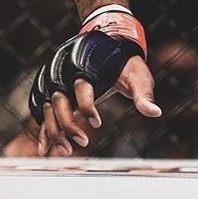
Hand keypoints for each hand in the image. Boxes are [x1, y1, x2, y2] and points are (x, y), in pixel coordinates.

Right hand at [36, 54, 160, 155]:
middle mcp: (66, 72)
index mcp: (87, 65)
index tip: (98, 124)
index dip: (87, 107)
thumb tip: (156, 112)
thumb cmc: (124, 64)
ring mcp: (55, 82)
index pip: (81, 88)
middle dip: (68, 124)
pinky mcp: (51, 92)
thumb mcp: (137, 75)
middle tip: (83, 142)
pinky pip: (42, 113)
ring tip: (67, 151)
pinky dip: (43, 131)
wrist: (108, 47)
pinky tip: (46, 151)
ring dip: (54, 132)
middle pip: (59, 100)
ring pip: (47, 108)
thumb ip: (143, 94)